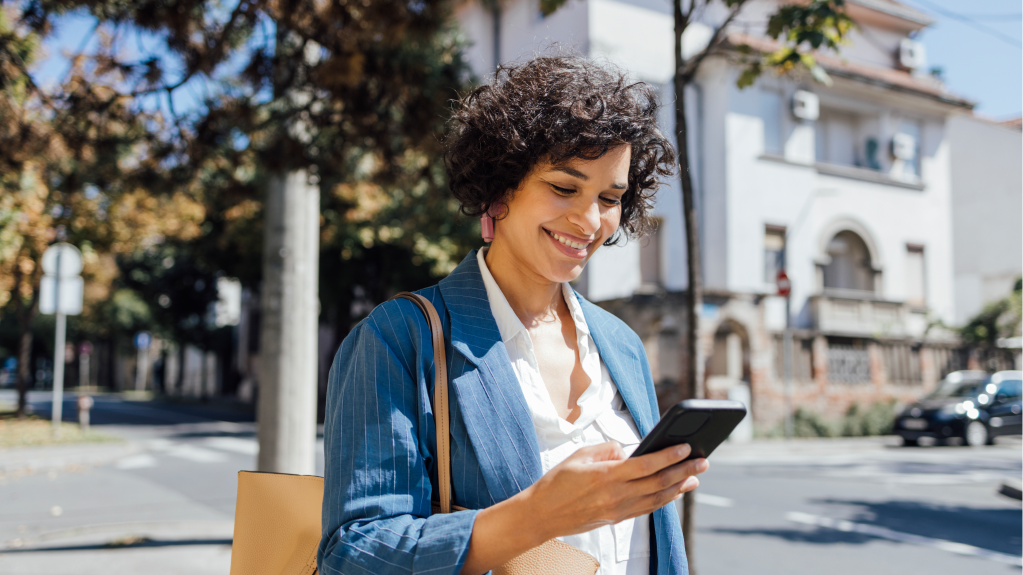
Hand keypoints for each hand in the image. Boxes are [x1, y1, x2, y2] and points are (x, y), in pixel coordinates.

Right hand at [461, 442, 707, 574]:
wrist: (541, 515)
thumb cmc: (556, 482)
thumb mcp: (578, 455)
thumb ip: (606, 450)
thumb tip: (626, 450)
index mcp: (606, 476)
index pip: (646, 464)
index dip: (669, 456)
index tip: (686, 446)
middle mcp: (616, 495)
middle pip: (658, 482)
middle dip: (684, 471)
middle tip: (703, 461)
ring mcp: (618, 510)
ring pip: (657, 498)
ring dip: (679, 487)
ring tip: (695, 477)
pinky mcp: (616, 519)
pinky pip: (647, 509)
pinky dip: (664, 500)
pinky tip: (674, 492)